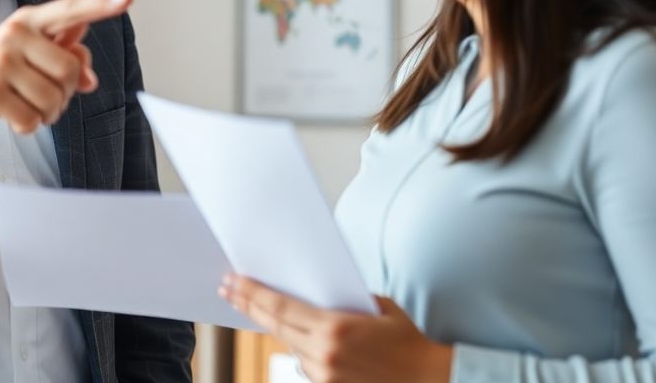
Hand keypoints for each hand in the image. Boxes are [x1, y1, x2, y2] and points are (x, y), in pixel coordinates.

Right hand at [0, 0, 133, 136]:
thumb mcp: (29, 55)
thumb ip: (64, 56)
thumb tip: (90, 77)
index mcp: (28, 20)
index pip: (70, 10)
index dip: (101, 5)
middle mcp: (15, 35)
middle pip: (71, 71)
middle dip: (65, 93)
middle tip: (44, 96)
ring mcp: (1, 61)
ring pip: (54, 99)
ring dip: (47, 113)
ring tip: (27, 105)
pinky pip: (32, 120)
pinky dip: (28, 126)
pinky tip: (12, 116)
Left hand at [220, 275, 452, 382]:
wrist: (428, 379)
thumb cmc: (407, 339)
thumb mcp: (378, 307)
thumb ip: (343, 301)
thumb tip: (315, 293)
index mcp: (335, 328)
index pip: (281, 307)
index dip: (253, 294)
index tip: (232, 281)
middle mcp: (324, 354)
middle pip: (275, 326)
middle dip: (248, 305)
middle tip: (227, 289)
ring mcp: (325, 375)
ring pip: (289, 346)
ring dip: (277, 327)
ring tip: (255, 305)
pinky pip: (305, 363)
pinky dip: (301, 348)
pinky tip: (299, 336)